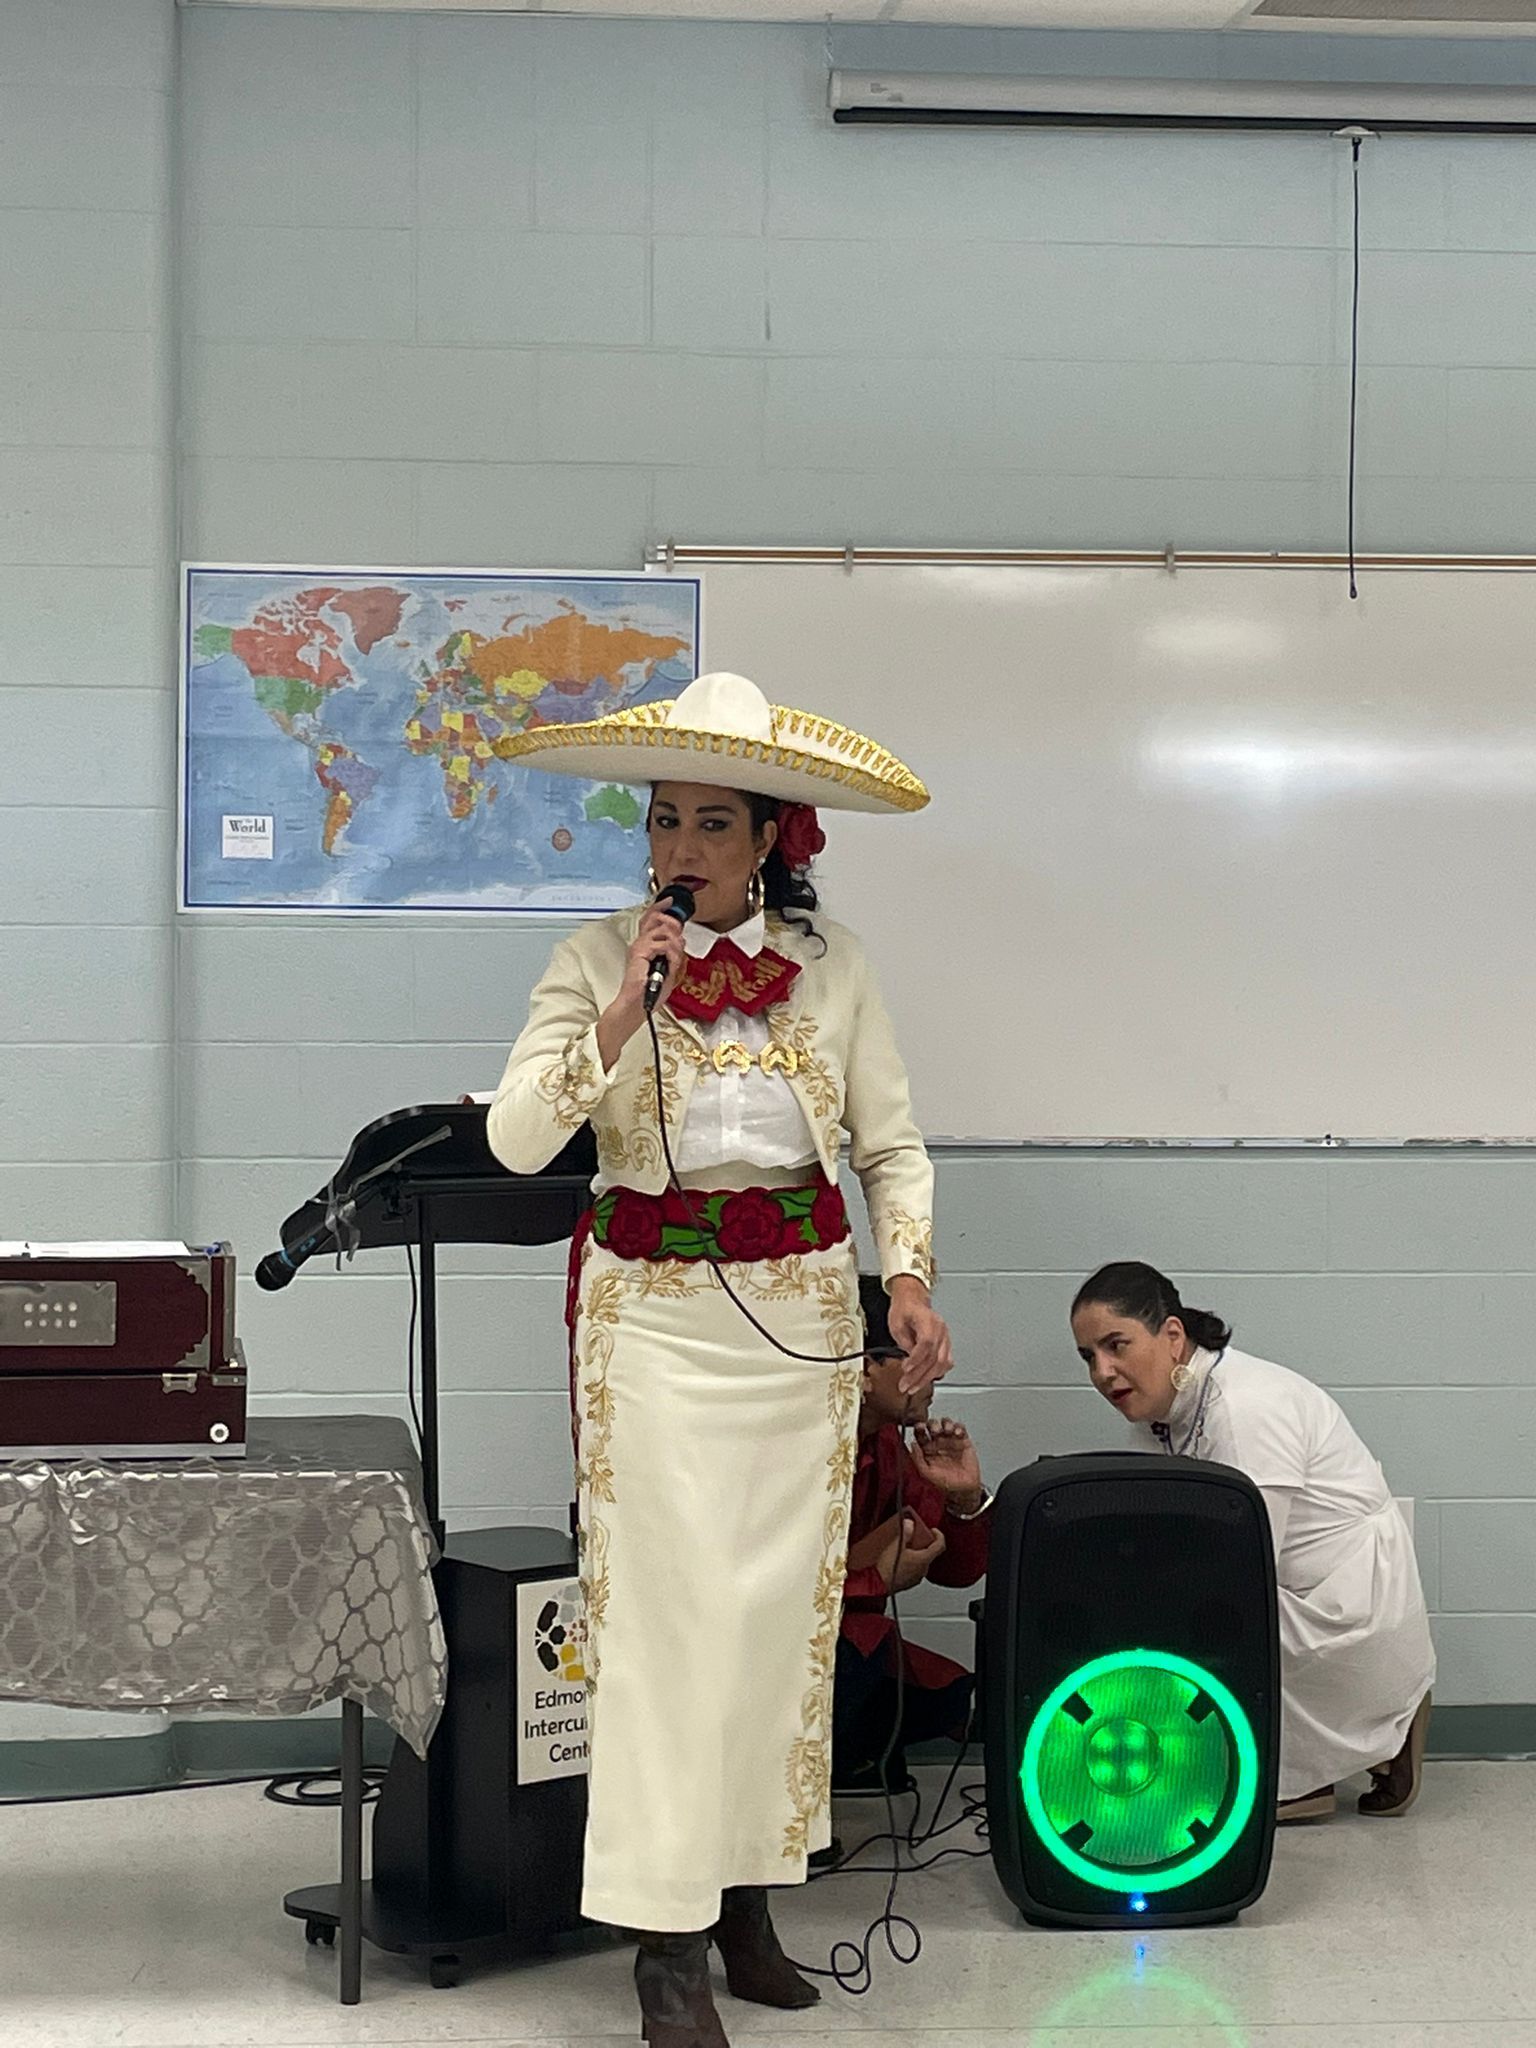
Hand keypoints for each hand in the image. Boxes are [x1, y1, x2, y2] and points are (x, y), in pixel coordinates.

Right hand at [599, 908, 688, 1063]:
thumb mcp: (667, 968)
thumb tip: (680, 939)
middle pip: (655, 917)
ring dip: (675, 943)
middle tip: (678, 938)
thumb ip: (673, 952)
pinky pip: (663, 945)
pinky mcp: (640, 953)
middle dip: (673, 924)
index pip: (650, 918)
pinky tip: (671, 965)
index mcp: (645, 945)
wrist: (637, 1005)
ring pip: (663, 930)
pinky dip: (672, 954)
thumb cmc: (649, 992)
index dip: (660, 907)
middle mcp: (640, 943)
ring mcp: (639, 947)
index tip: (670, 900)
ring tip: (674, 958)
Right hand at [878, 1513, 945, 1593]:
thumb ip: (906, 1532)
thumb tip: (910, 1525)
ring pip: (921, 1562)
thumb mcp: (896, 1544)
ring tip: (904, 1548)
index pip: (940, 1546)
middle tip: (915, 1537)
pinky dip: (910, 1563)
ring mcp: (916, 1578)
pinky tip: (899, 1560)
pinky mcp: (909, 1583)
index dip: (939, 1535)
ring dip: (916, 1554)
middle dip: (923, 1544)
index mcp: (924, 1559)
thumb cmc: (888, 1567)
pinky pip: (914, 1570)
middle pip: (930, 1553)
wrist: (878, 1583)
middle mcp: (923, 1570)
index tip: (933, 1530)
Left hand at [886, 1277, 952, 1393]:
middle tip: (905, 1386)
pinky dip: (937, 1373)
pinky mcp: (946, 1344)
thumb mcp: (896, 1323)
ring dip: (927, 1378)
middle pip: (934, 1357)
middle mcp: (941, 1330)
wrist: (913, 1300)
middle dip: (919, 1375)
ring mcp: (945, 1337)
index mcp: (929, 1321)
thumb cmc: (904, 1309)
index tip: (905, 1369)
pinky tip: (927, 1379)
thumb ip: (904, 1342)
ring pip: (942, 1363)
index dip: (916, 1359)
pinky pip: (946, 1362)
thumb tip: (910, 1359)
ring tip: (913, 1387)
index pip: (926, 1343)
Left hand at [910, 1418, 983, 1511]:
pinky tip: (957, 1433)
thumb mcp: (927, 1474)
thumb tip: (911, 1444)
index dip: (919, 1427)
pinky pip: (960, 1428)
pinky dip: (958, 1427)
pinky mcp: (963, 1440)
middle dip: (932, 1424)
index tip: (920, 1426)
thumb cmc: (945, 1483)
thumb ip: (917, 1459)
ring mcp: (950, 1440)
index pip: (920, 1433)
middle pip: (932, 1425)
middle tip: (935, 1430)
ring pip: (946, 1423)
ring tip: (947, 1431)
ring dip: (946, 1423)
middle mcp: (937, 1442)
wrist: (963, 1489)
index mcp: (926, 1448)